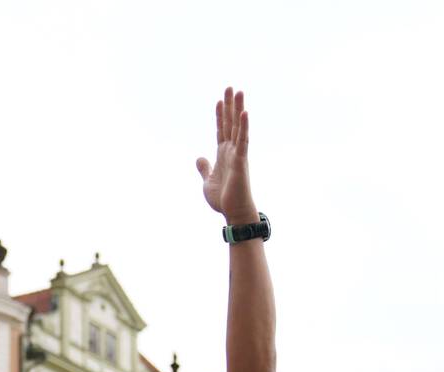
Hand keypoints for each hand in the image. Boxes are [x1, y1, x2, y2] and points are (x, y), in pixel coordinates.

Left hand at [196, 86, 257, 224]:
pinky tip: (244, 112)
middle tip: (230, 87)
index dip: (220, 115)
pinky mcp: (241, 160)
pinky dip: (243, 126)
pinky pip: (243, 140)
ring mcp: (237, 154)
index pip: (221, 130)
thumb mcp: (208, 181)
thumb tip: (199, 158)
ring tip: (238, 92)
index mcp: (223, 155)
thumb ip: (205, 168)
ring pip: (238, 127)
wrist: (234, 212)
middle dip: (229, 105)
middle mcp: (231, 151)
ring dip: (238, 109)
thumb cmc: (223, 199)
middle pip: (230, 123)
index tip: (219, 100)